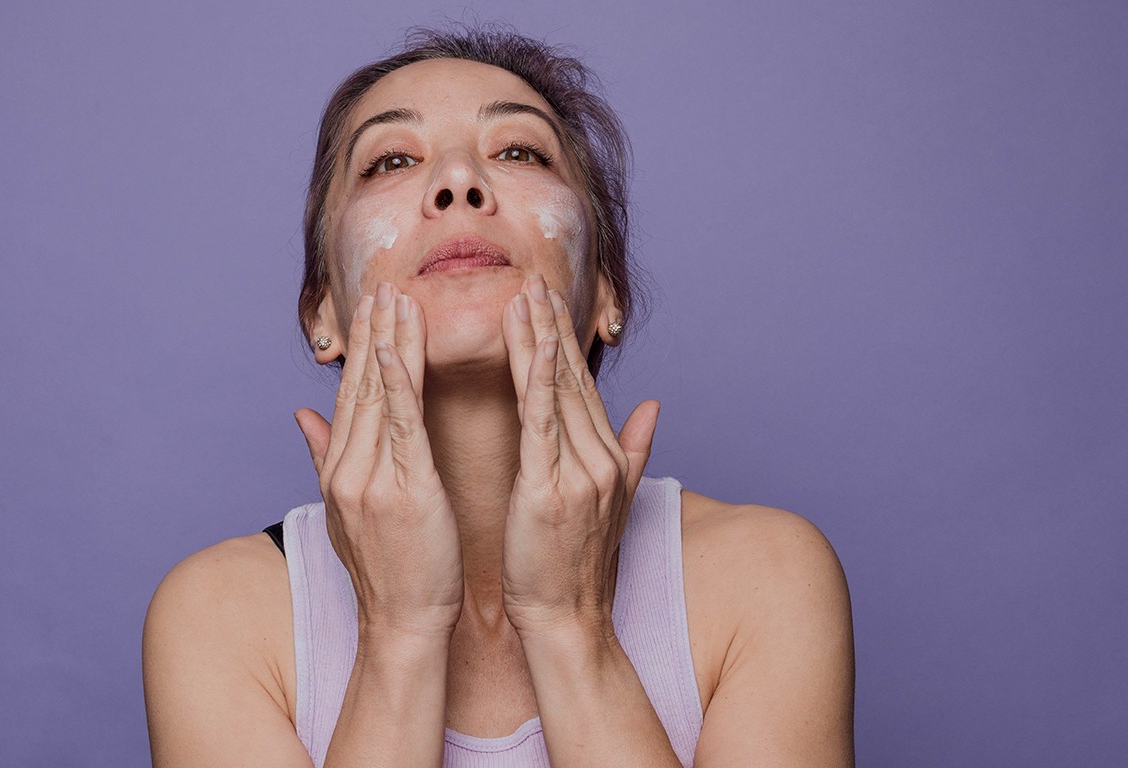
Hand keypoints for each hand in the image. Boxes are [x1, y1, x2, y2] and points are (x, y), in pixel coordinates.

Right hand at [295, 282, 464, 639]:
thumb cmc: (390, 570)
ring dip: (389, 341)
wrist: (403, 623)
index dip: (360, 347)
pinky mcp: (404, 491)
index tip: (370, 304)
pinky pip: (402, 426)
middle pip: (361, 386)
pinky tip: (401, 347)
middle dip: (372, 331)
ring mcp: (371, 479)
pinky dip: (400, 383)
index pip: (350, 395)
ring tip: (398, 296)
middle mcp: (348, 468)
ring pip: (380, 395)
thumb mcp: (348, 510)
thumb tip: (302, 415)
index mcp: (340, 469)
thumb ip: (325, 456)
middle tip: (384, 281)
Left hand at [499, 274, 659, 638]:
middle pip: (572, 378)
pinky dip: (530, 377)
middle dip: (552, 326)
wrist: (567, 620)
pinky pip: (539, 421)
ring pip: (557, 390)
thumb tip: (654, 406)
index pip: (583, 387)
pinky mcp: (551, 488)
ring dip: (540, 337)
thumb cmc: (573, 568)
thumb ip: (633, 449)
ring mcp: (579, 472)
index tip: (548, 301)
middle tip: (533, 278)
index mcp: (606, 459)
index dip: (565, 341)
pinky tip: (523, 344)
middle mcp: (599, 458)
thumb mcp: (610, 502)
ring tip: (523, 295)